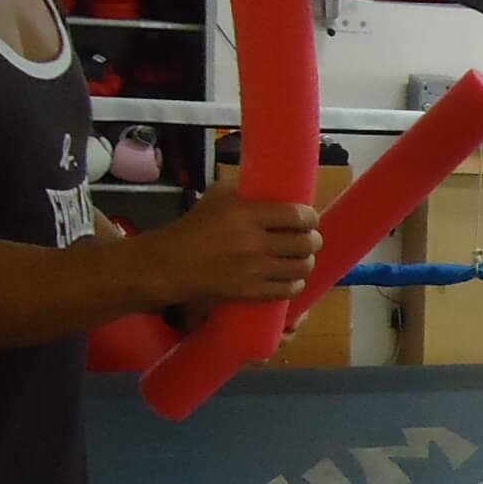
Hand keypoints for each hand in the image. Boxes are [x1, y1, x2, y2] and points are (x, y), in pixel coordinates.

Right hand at [145, 180, 320, 306]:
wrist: (170, 264)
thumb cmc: (194, 226)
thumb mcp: (217, 196)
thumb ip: (248, 191)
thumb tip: (277, 192)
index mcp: (246, 214)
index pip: (297, 216)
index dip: (311, 218)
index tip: (310, 219)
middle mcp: (253, 242)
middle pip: (305, 243)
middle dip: (313, 241)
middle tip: (309, 239)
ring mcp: (253, 270)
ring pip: (301, 268)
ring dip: (307, 262)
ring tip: (301, 258)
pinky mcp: (250, 292)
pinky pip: (287, 289)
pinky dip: (296, 283)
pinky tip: (292, 278)